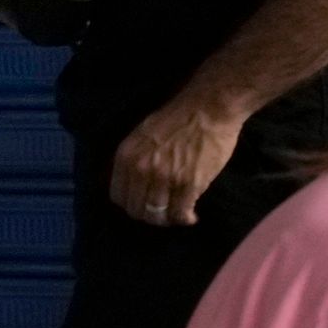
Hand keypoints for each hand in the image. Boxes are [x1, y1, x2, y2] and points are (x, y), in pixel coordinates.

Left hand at [112, 88, 248, 225]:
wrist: (209, 108)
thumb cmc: (178, 117)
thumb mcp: (142, 135)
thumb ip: (135, 159)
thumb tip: (134, 182)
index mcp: (126, 157)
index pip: (118, 196)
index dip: (132, 205)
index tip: (144, 205)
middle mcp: (141, 170)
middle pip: (137, 209)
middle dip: (149, 216)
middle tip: (163, 213)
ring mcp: (165, 179)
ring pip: (157, 215)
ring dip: (167, 220)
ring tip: (177, 216)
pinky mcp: (189, 184)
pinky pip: (181, 212)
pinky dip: (185, 219)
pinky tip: (191, 217)